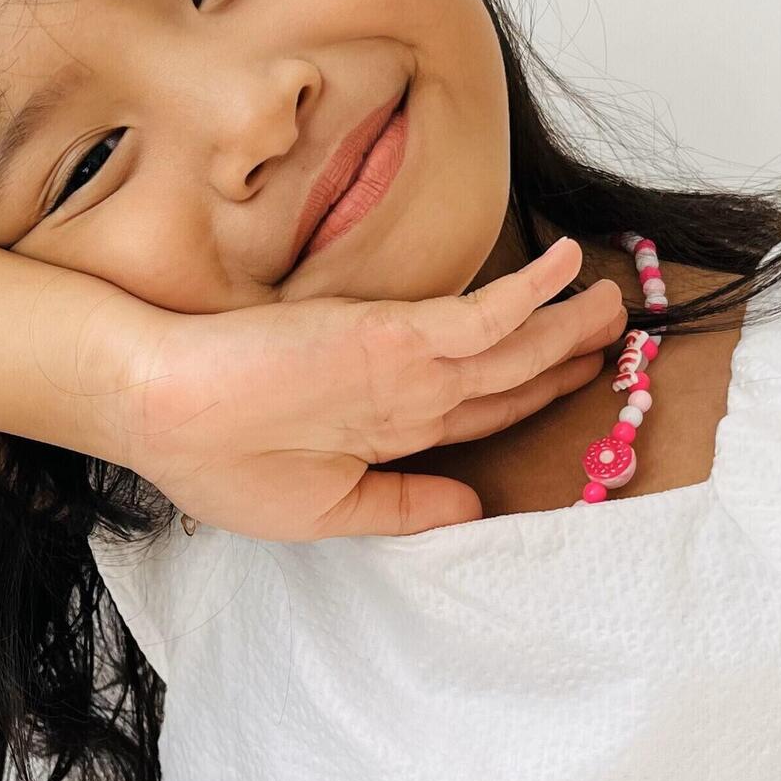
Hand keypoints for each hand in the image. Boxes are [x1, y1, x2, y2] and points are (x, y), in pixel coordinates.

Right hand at [84, 237, 626, 539]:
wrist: (159, 406)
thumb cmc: (214, 455)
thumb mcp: (322, 507)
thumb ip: (401, 506)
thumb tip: (474, 510)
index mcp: (388, 426)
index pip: (482, 408)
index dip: (535, 392)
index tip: (581, 377)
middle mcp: (407, 388)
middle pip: (510, 371)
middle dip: (568, 352)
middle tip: (621, 326)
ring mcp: (406, 357)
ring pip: (513, 343)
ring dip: (570, 321)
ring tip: (617, 301)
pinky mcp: (394, 330)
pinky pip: (483, 315)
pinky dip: (529, 293)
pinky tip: (567, 270)